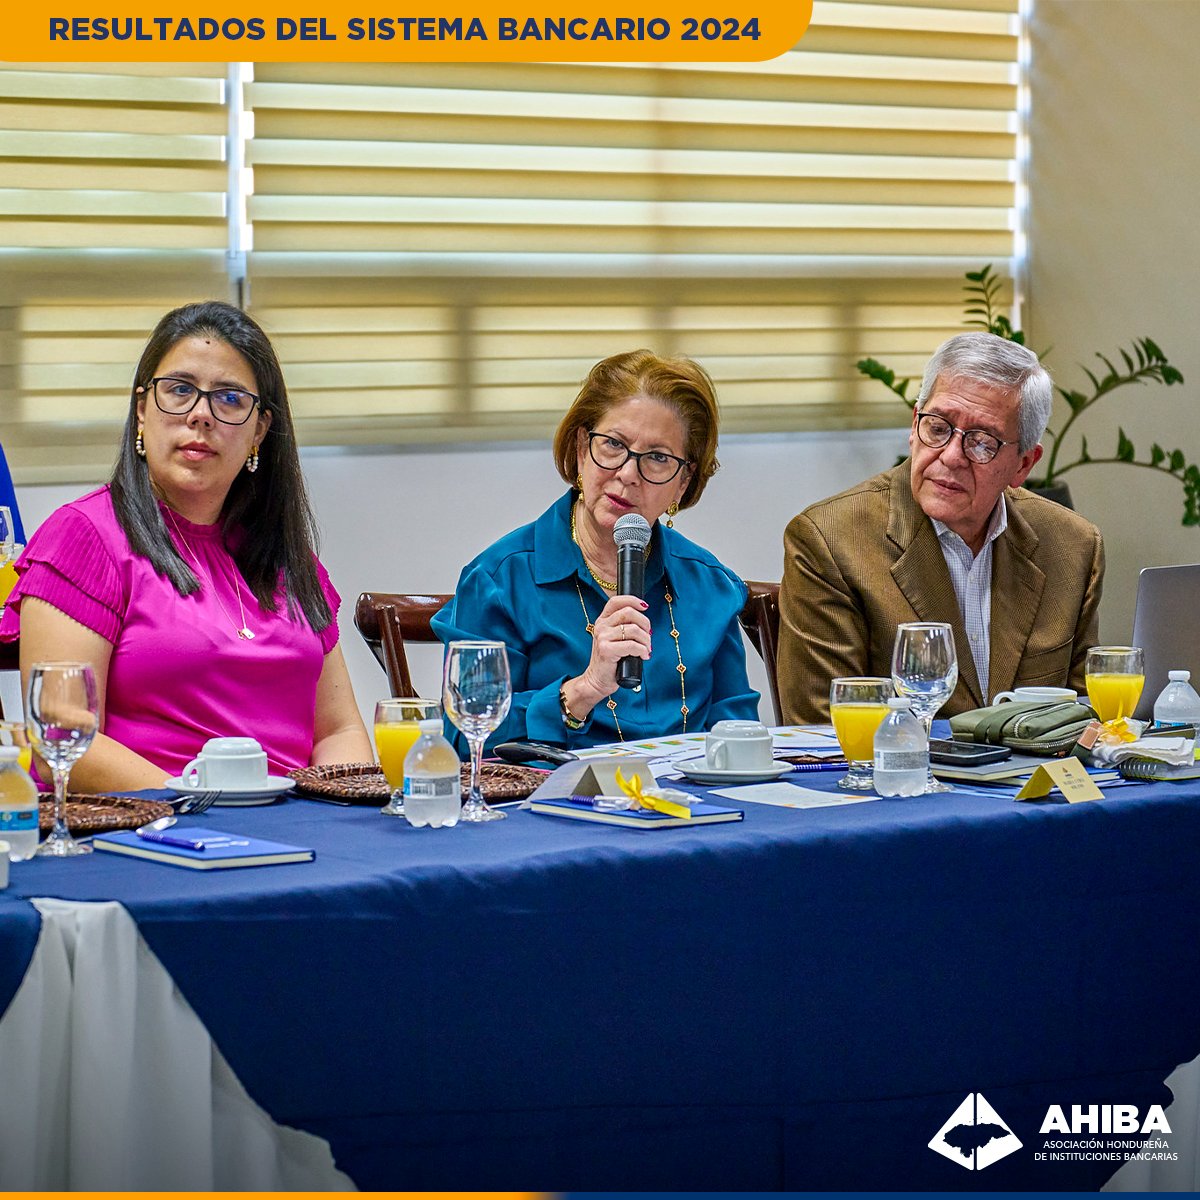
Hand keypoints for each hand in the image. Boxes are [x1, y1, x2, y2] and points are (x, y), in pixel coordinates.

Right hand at [562, 594, 650, 719]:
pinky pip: (632, 645)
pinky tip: (644, 656)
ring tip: (647, 649)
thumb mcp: (615, 639)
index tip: (645, 607)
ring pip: (633, 629)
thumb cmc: (611, 660)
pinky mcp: (606, 650)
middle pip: (629, 612)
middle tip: (649, 636)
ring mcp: (602, 637)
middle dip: (645, 623)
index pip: (616, 601)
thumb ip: (625, 627)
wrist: (598, 679)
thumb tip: (645, 621)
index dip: (632, 600)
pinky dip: (642, 650)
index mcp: (603, 620)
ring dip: (646, 640)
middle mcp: (601, 626)